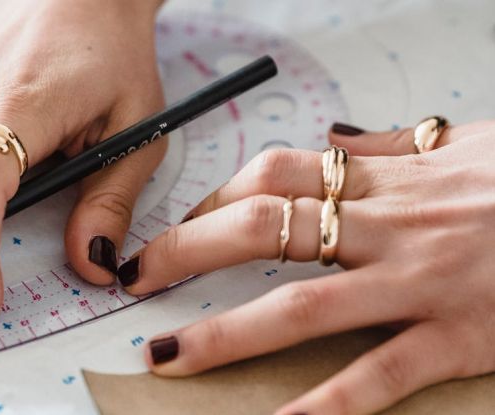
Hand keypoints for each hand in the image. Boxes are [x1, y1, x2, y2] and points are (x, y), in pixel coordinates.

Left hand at [121, 120, 494, 413]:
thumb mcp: (463, 146)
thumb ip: (392, 145)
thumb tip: (331, 141)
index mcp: (388, 180)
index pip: (277, 175)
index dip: (215, 199)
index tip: (183, 227)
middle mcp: (391, 226)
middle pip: (265, 227)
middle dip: (188, 252)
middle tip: (136, 278)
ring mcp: (420, 284)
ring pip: (301, 306)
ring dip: (224, 334)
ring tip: (167, 355)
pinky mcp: (457, 337)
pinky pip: (376, 376)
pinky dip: (321, 407)